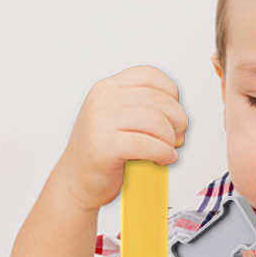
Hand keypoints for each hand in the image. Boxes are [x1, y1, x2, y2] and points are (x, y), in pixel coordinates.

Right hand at [58, 66, 187, 212]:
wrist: (76, 181)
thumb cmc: (102, 153)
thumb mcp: (118, 119)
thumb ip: (142, 108)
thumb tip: (179, 115)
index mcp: (107, 88)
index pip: (150, 75)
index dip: (172, 94)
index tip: (174, 114)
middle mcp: (103, 100)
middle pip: (158, 100)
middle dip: (178, 120)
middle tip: (177, 138)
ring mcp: (101, 121)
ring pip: (156, 120)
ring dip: (171, 138)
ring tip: (168, 150)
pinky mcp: (104, 145)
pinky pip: (147, 144)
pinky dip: (163, 152)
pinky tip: (164, 159)